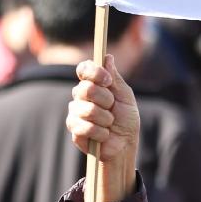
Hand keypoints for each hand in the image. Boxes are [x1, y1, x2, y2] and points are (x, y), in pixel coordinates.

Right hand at [66, 57, 140, 201]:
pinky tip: (104, 135)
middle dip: (105, 100)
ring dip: (105, 119)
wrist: (124, 144)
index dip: (94, 72)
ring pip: (87, 109)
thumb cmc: (126, 119)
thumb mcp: (125, 96)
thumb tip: (107, 57)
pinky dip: (100, 132)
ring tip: (109, 124)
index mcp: (93, 84)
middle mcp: (81, 96)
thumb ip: (115, 78)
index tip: (107, 80)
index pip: (83, 69)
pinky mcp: (74, 129)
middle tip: (112, 108)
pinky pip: (84, 127)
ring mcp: (75, 112)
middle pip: (85, 88)